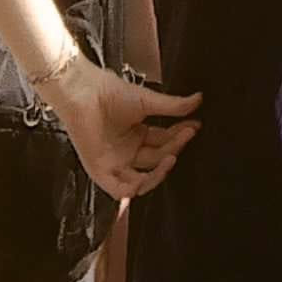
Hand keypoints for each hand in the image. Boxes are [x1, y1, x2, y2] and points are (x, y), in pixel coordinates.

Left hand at [37, 58, 202, 199]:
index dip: (180, 135)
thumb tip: (198, 100)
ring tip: (173, 156)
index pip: (164, 141)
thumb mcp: (146, 100)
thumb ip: (172, 106)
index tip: (195, 126)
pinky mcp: (100, 171)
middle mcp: (127, 151)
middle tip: (187, 133)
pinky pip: (120, 190)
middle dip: (175, 147)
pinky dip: (135, 188)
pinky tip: (150, 176)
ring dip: (159, 172)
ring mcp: (114, 162)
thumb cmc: (107, 91)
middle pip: (157, 158)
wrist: (83, 91)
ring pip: (142, 180)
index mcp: (136, 135)